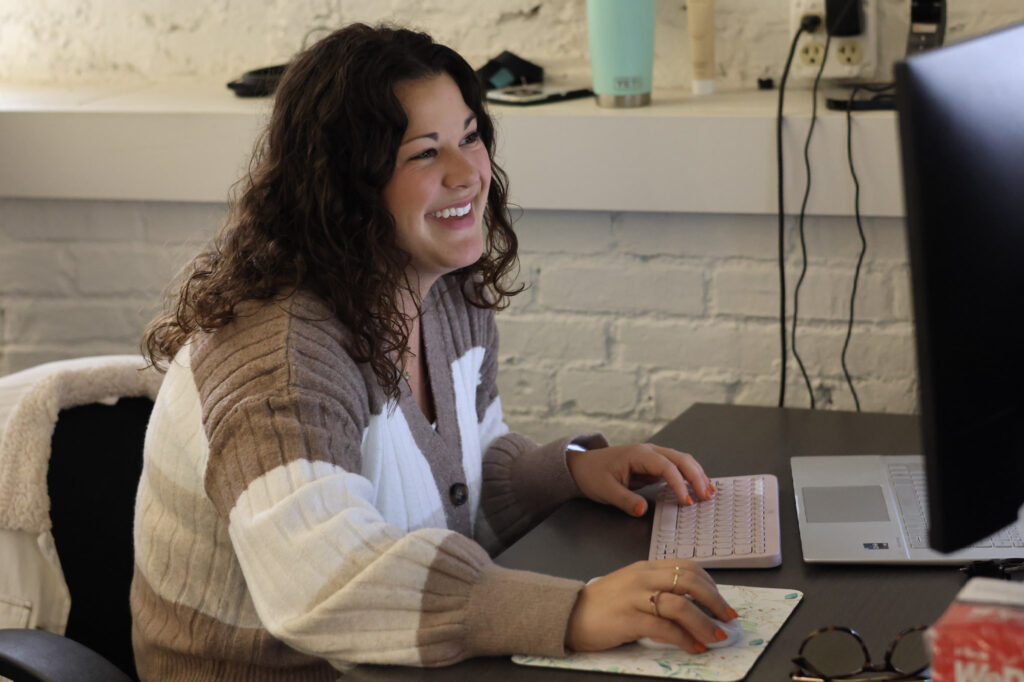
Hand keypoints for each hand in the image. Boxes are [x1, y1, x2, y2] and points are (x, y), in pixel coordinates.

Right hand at [565, 560, 738, 652]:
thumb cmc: (601, 604)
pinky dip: (684, 638)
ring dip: (704, 622)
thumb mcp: (631, 588)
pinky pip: (664, 628)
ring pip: (680, 605)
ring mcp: (635, 597)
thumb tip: (689, 608)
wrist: (569, 614)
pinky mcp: (628, 619)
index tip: (721, 601)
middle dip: (714, 600)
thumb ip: (657, 591)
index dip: (710, 584)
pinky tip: (693, 646)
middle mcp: (642, 577)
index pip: (686, 567)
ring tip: (716, 636)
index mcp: (645, 568)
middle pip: (688, 582)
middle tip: (728, 617)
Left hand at [566, 443, 713, 516]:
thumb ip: (625, 500)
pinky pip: (676, 468)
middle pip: (680, 459)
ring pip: (682, 461)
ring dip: (697, 475)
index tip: (686, 501)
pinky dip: (690, 476)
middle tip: (707, 496)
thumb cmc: (593, 475)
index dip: (679, 483)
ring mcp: (653, 456)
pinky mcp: (654, 465)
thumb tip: (643, 510)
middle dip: (696, 477)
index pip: (666, 466)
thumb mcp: (605, 490)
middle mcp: (649, 451)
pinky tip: (698, 487)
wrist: (582, 466)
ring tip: (709, 493)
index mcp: (638, 454)